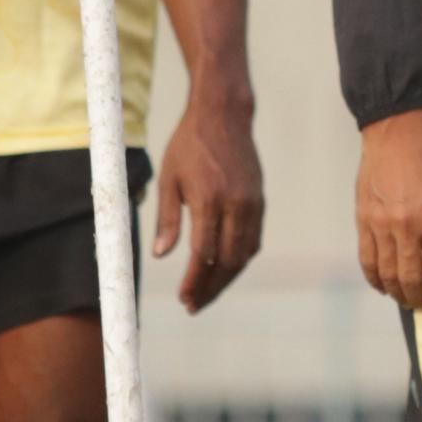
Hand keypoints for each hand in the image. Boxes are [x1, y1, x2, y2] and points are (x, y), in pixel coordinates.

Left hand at [153, 97, 265, 313]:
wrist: (223, 116)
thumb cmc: (189, 145)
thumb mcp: (169, 179)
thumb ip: (167, 219)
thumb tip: (161, 255)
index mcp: (210, 200)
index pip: (204, 254)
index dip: (194, 281)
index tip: (184, 298)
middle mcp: (236, 205)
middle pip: (228, 261)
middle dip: (211, 288)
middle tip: (194, 305)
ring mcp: (252, 204)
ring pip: (244, 255)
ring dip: (226, 278)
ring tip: (207, 293)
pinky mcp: (260, 201)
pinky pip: (253, 240)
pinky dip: (240, 259)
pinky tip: (224, 268)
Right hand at [355, 111, 421, 313]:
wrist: (396, 138)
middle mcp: (406, 226)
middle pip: (410, 277)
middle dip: (417, 299)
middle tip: (421, 307)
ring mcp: (381, 224)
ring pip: (386, 272)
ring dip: (396, 292)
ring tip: (404, 299)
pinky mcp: (363, 220)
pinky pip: (366, 258)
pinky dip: (373, 278)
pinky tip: (383, 286)